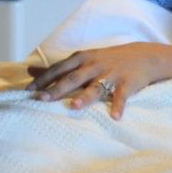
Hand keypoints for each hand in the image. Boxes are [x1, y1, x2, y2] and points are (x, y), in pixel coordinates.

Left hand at [27, 42, 169, 119]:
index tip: (28, 92)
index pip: (58, 69)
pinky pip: (122, 96)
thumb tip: (29, 71)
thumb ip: (57, 67)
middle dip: (57, 89)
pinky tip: (115, 116)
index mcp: (81, 59)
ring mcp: (110, 74)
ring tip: (75, 106)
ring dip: (85, 97)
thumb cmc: (106, 59)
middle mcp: (94, 65)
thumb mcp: (81, 59)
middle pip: (73, 78)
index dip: (43, 80)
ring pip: (96, 86)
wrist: (143, 56)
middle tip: (42, 100)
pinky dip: (118, 106)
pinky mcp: (127, 83)